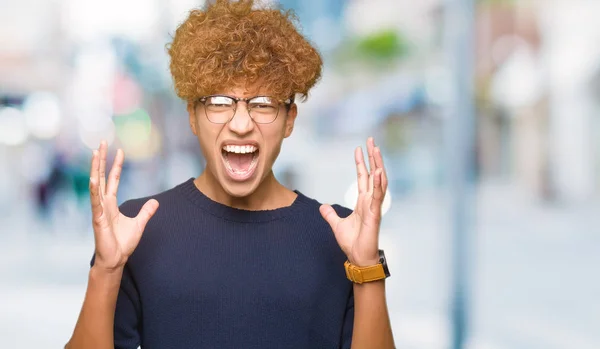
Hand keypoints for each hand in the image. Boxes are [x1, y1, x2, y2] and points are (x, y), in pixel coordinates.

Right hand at [89, 141, 158, 271]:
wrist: (115, 259)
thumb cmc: (123, 243)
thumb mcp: (139, 223)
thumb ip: (146, 212)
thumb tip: (155, 202)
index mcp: (111, 204)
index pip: (113, 179)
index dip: (116, 165)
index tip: (119, 150)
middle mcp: (103, 204)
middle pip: (101, 176)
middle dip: (101, 160)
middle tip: (101, 142)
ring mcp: (98, 210)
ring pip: (96, 185)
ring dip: (95, 168)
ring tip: (95, 152)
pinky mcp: (98, 219)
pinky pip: (95, 202)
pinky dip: (94, 190)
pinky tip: (93, 178)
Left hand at [320, 137, 387, 265]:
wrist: (358, 258)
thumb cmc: (352, 243)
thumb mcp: (337, 225)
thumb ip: (330, 215)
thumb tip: (323, 207)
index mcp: (363, 202)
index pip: (363, 177)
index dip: (361, 163)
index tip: (359, 148)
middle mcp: (370, 201)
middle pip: (373, 174)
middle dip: (372, 157)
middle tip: (371, 140)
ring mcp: (374, 206)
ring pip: (379, 181)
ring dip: (378, 165)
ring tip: (376, 150)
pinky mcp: (375, 214)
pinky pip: (378, 196)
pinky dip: (379, 184)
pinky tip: (379, 172)